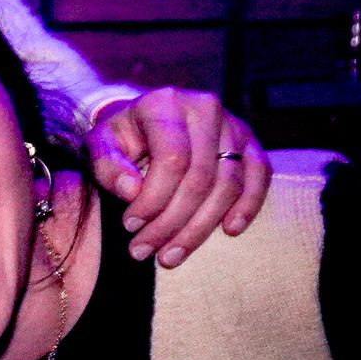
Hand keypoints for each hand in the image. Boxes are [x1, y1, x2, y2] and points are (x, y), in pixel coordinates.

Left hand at [86, 89, 269, 265]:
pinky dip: (248, 206)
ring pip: (228, 185)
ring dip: (201, 227)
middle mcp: (206, 109)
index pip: (171, 160)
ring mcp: (234, 124)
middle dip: (172, 223)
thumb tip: (131, 192)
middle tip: (147, 251)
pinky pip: (259, 177)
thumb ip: (108, 165)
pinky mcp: (250, 142)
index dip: (153, 199)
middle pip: (200, 178)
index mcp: (166, 104)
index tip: (131, 226)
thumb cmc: (123, 134)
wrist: (149, 117)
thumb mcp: (102, 143)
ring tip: (172, 255)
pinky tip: (230, 230)